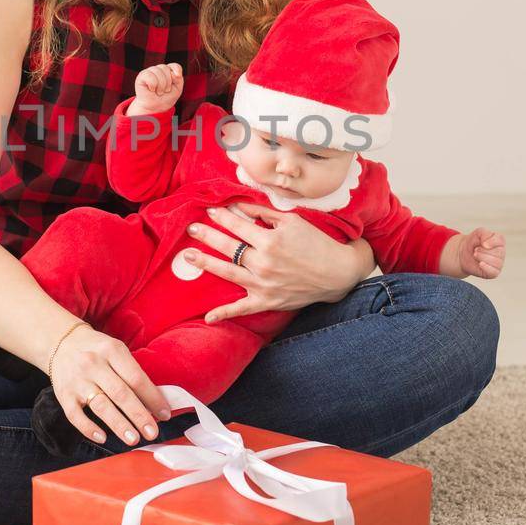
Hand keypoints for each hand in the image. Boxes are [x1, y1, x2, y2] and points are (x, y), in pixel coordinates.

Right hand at [49, 323, 172, 447]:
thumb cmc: (96, 350)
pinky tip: (102, 437)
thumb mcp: (116, 351)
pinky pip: (75, 415)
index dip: (153, 398)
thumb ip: (133, 373)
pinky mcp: (64, 394)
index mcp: (112, 351)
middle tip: (152, 432)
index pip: (136, 378)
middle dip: (139, 415)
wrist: (61, 342)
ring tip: (133, 439)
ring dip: (118, 424)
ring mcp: (77, 380)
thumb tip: (155, 403)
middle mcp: (93, 365)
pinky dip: (88, 428)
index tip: (165, 414)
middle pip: (120, 393)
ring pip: (100, 406)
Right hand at [129, 62, 183, 115]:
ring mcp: (149, 72)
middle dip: (168, 82)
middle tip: (164, 91)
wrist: (155, 109)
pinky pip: (149, 75)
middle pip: (166, 68)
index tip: (178, 76)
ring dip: (161, 85)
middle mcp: (158, 69)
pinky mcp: (141, 76)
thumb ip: (179, 79)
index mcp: (167, 71)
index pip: (174, 65)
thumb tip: (173, 73)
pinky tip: (151, 89)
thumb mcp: (177, 89)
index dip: (177, 69)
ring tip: (158, 92)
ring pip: (158, 71)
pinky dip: (153, 85)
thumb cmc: (165, 98)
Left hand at [183, 203, 369, 323]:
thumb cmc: (316, 243)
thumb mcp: (292, 221)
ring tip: (188, 256)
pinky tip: (208, 317)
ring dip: (206, 263)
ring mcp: (263, 284)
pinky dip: (225, 314)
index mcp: (270, 241)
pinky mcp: (267, 301)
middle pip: (228, 247)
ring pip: (228, 273)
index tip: (210, 211)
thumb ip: (264, 214)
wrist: (337, 273)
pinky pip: (243, 309)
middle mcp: (263, 263)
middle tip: (191, 228)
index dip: (222, 217)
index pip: (238, 226)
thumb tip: (239, 207)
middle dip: (207, 236)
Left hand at [457, 227, 504, 278]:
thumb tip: (487, 244)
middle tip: (476, 250)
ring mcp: (498, 263)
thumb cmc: (473, 243)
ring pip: (496, 262)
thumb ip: (485, 234)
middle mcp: (501, 253)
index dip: (491, 242)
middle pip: (498, 252)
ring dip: (482, 257)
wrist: (463, 254)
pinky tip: (480, 264)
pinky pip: (494, 272)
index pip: (500, 241)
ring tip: (475, 255)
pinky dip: (486, 267)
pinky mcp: (493, 273)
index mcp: (499, 242)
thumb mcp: (478, 233)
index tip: (482, 243)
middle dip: (483, 251)